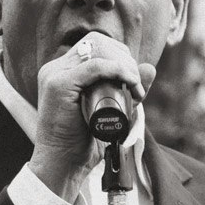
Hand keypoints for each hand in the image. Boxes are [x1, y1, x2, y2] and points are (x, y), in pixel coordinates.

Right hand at [28, 32, 151, 198]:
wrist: (64, 162)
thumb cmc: (85, 138)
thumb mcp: (113, 108)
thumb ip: (129, 89)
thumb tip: (150, 67)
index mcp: (64, 70)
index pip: (97, 44)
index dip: (121, 54)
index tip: (133, 78)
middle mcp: (56, 68)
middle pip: (99, 42)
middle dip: (125, 59)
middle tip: (135, 85)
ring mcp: (55, 74)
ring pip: (98, 50)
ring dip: (125, 66)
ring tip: (135, 90)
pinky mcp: (58, 85)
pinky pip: (95, 66)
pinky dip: (119, 71)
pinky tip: (131, 83)